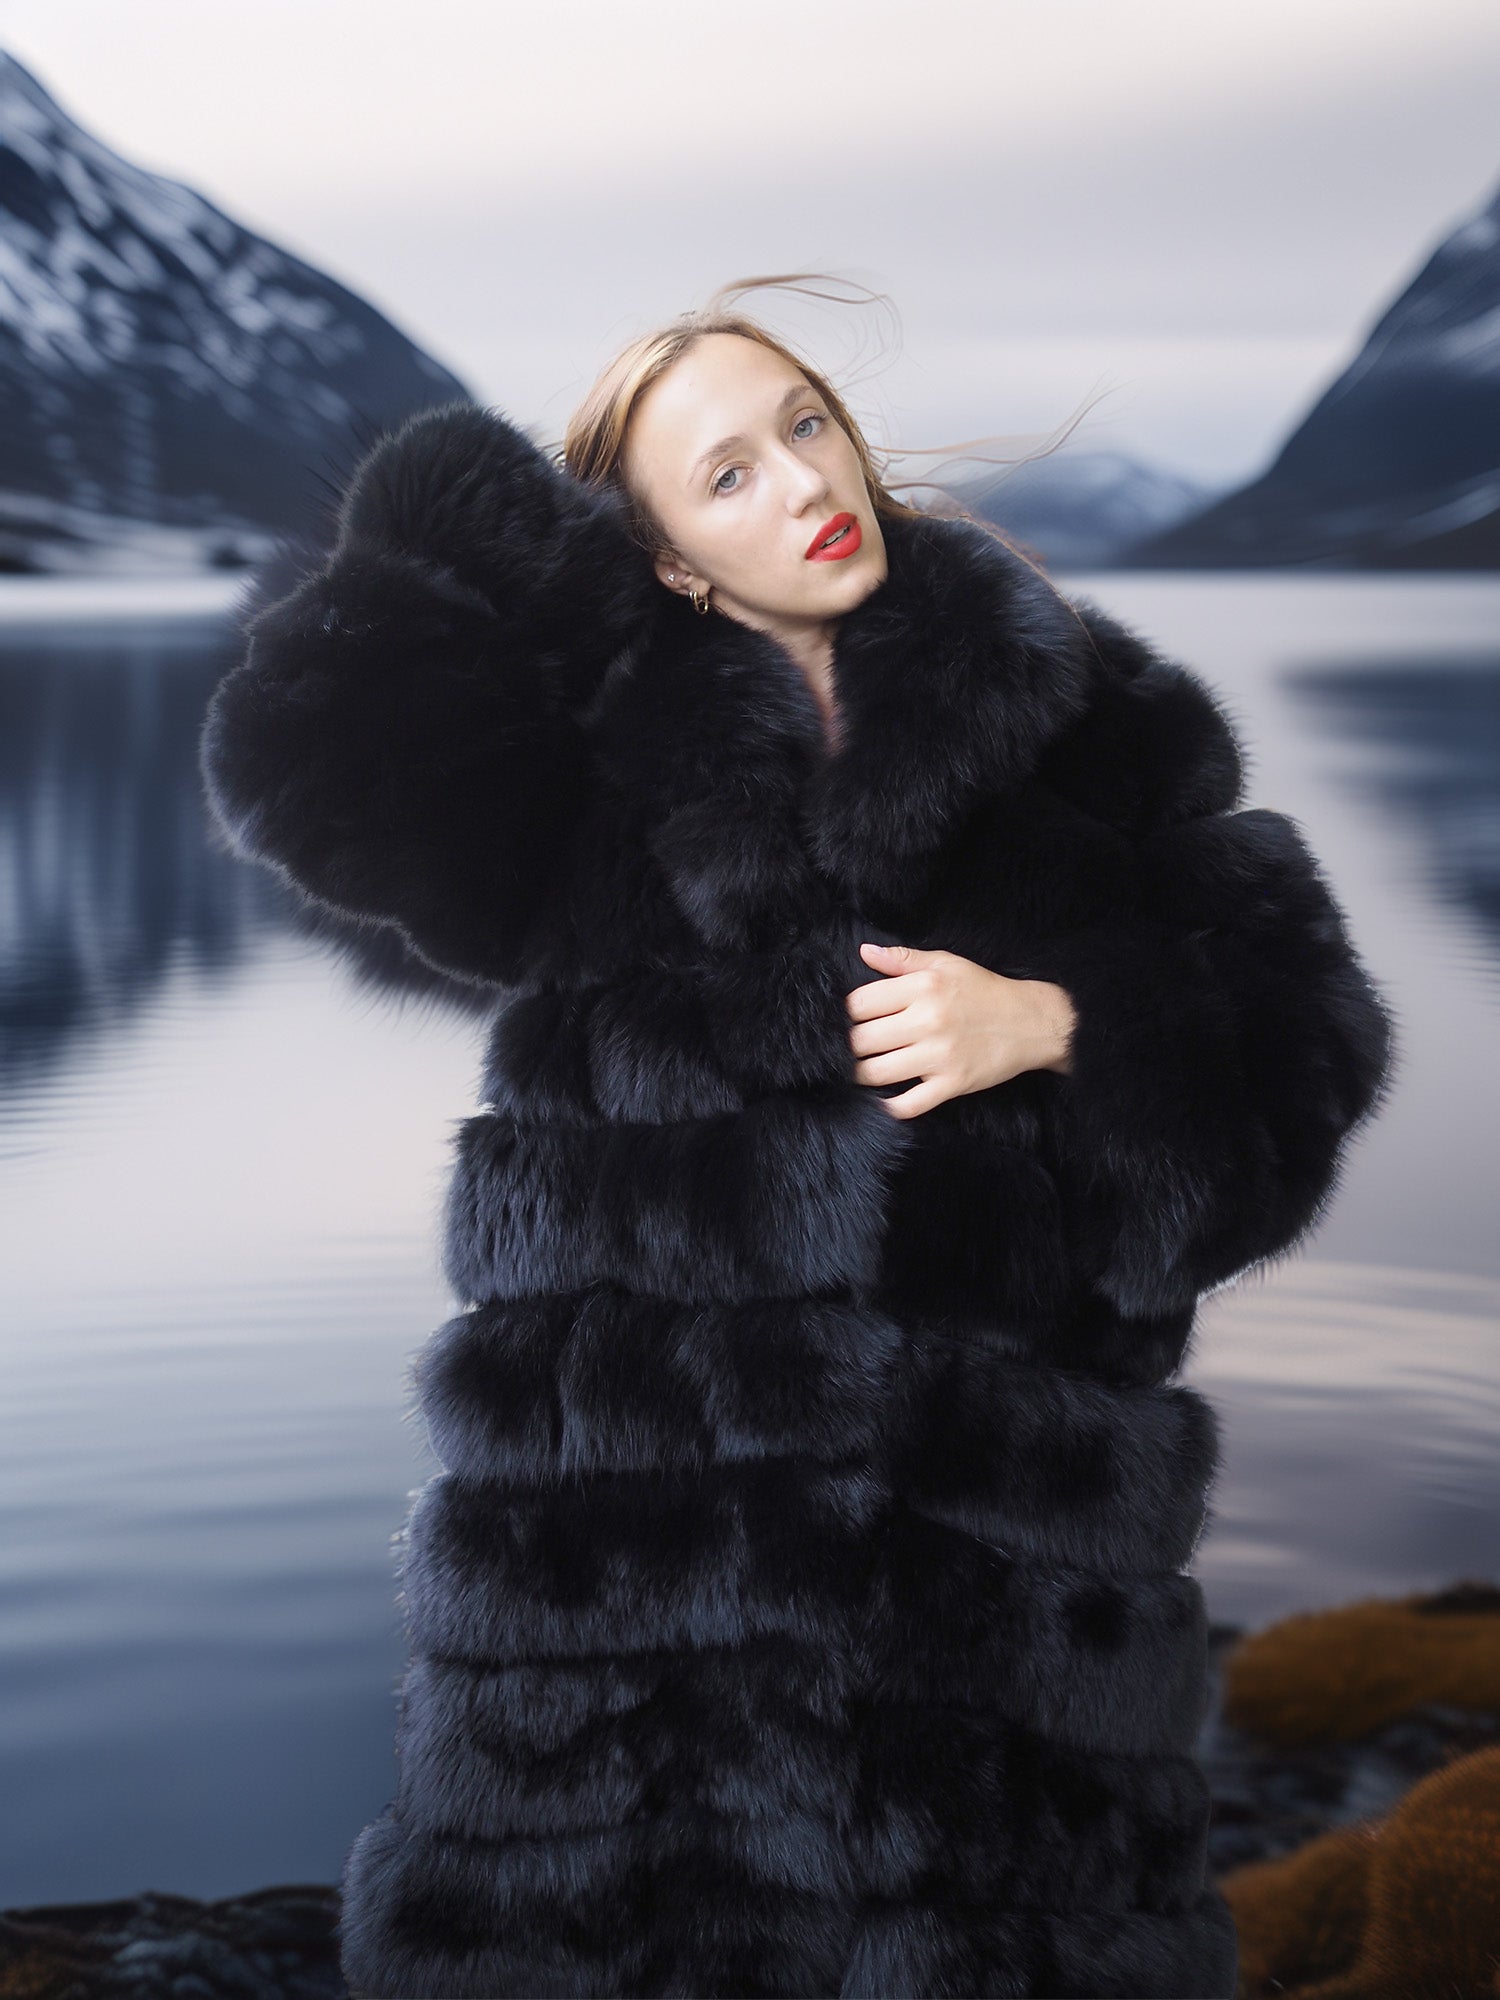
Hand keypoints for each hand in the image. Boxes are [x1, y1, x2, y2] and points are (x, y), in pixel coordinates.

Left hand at [845, 941, 1075, 1118]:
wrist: (1030, 1022)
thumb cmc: (984, 991)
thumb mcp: (946, 964)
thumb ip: (903, 959)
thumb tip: (864, 952)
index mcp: (923, 988)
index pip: (859, 1003)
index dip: (846, 1013)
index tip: (849, 1020)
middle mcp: (928, 1021)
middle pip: (861, 1041)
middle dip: (850, 1046)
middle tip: (852, 1048)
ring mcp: (939, 1056)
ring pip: (876, 1073)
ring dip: (861, 1074)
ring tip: (861, 1069)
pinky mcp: (952, 1084)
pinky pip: (909, 1104)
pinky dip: (889, 1107)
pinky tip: (881, 1100)